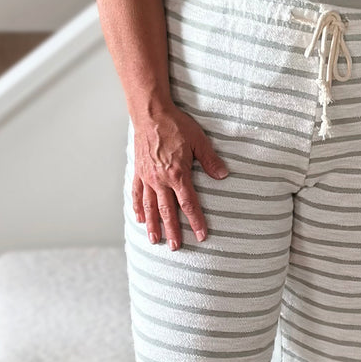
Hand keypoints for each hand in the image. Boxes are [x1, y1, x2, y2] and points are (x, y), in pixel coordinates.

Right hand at [131, 107, 229, 248]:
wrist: (150, 113)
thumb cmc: (176, 125)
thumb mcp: (199, 140)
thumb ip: (211, 160)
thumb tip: (223, 175)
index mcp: (177, 174)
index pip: (189, 203)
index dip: (196, 221)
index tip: (201, 235)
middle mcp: (160, 180)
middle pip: (167, 211)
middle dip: (173, 231)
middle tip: (176, 248)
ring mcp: (147, 176)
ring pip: (150, 206)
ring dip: (153, 225)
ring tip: (155, 241)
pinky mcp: (138, 171)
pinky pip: (136, 193)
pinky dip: (137, 207)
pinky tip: (139, 218)